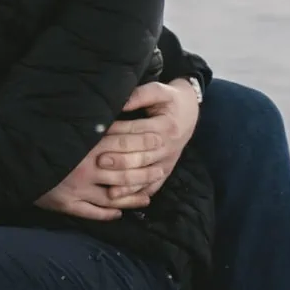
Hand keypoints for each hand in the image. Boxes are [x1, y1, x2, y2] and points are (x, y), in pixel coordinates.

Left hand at [37, 79, 198, 219]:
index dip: (118, 134)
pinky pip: (152, 186)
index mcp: (166, 126)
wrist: (190, 112)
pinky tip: (122, 198)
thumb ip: (140, 95)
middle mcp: (168, 147)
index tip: (99, 135)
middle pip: (141, 155)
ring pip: (145, 175)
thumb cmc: (169, 100)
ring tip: (109, 189)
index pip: (138, 131)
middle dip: (120, 159)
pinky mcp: (166, 171)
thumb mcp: (159, 90)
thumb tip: (120, 103)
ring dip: (127, 183)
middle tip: (99, 161)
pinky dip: (136, 193)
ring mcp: (168, 162)